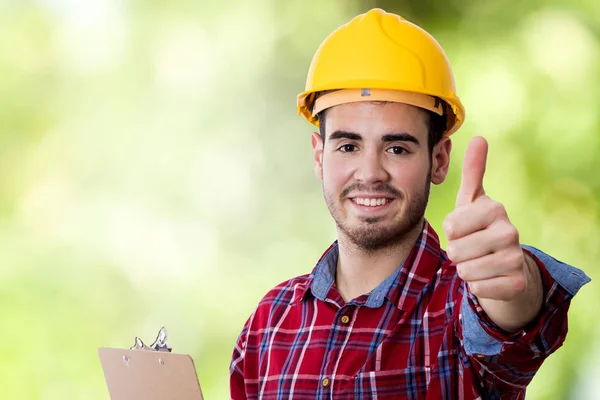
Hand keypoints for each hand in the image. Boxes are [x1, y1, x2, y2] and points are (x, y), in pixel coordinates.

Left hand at [443, 136, 528, 300]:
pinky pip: (476, 289)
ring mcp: (515, 259)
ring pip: (465, 271)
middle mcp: (510, 232)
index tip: (466, 228)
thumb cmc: (480, 228)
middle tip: (472, 248)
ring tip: (480, 261)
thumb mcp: (472, 201)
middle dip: (457, 253)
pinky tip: (489, 277)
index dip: (451, 231)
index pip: (450, 225)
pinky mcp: (515, 284)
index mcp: (495, 208)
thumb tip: (479, 137)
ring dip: (466, 270)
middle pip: (455, 250)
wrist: (506, 265)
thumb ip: (473, 172)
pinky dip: (477, 286)